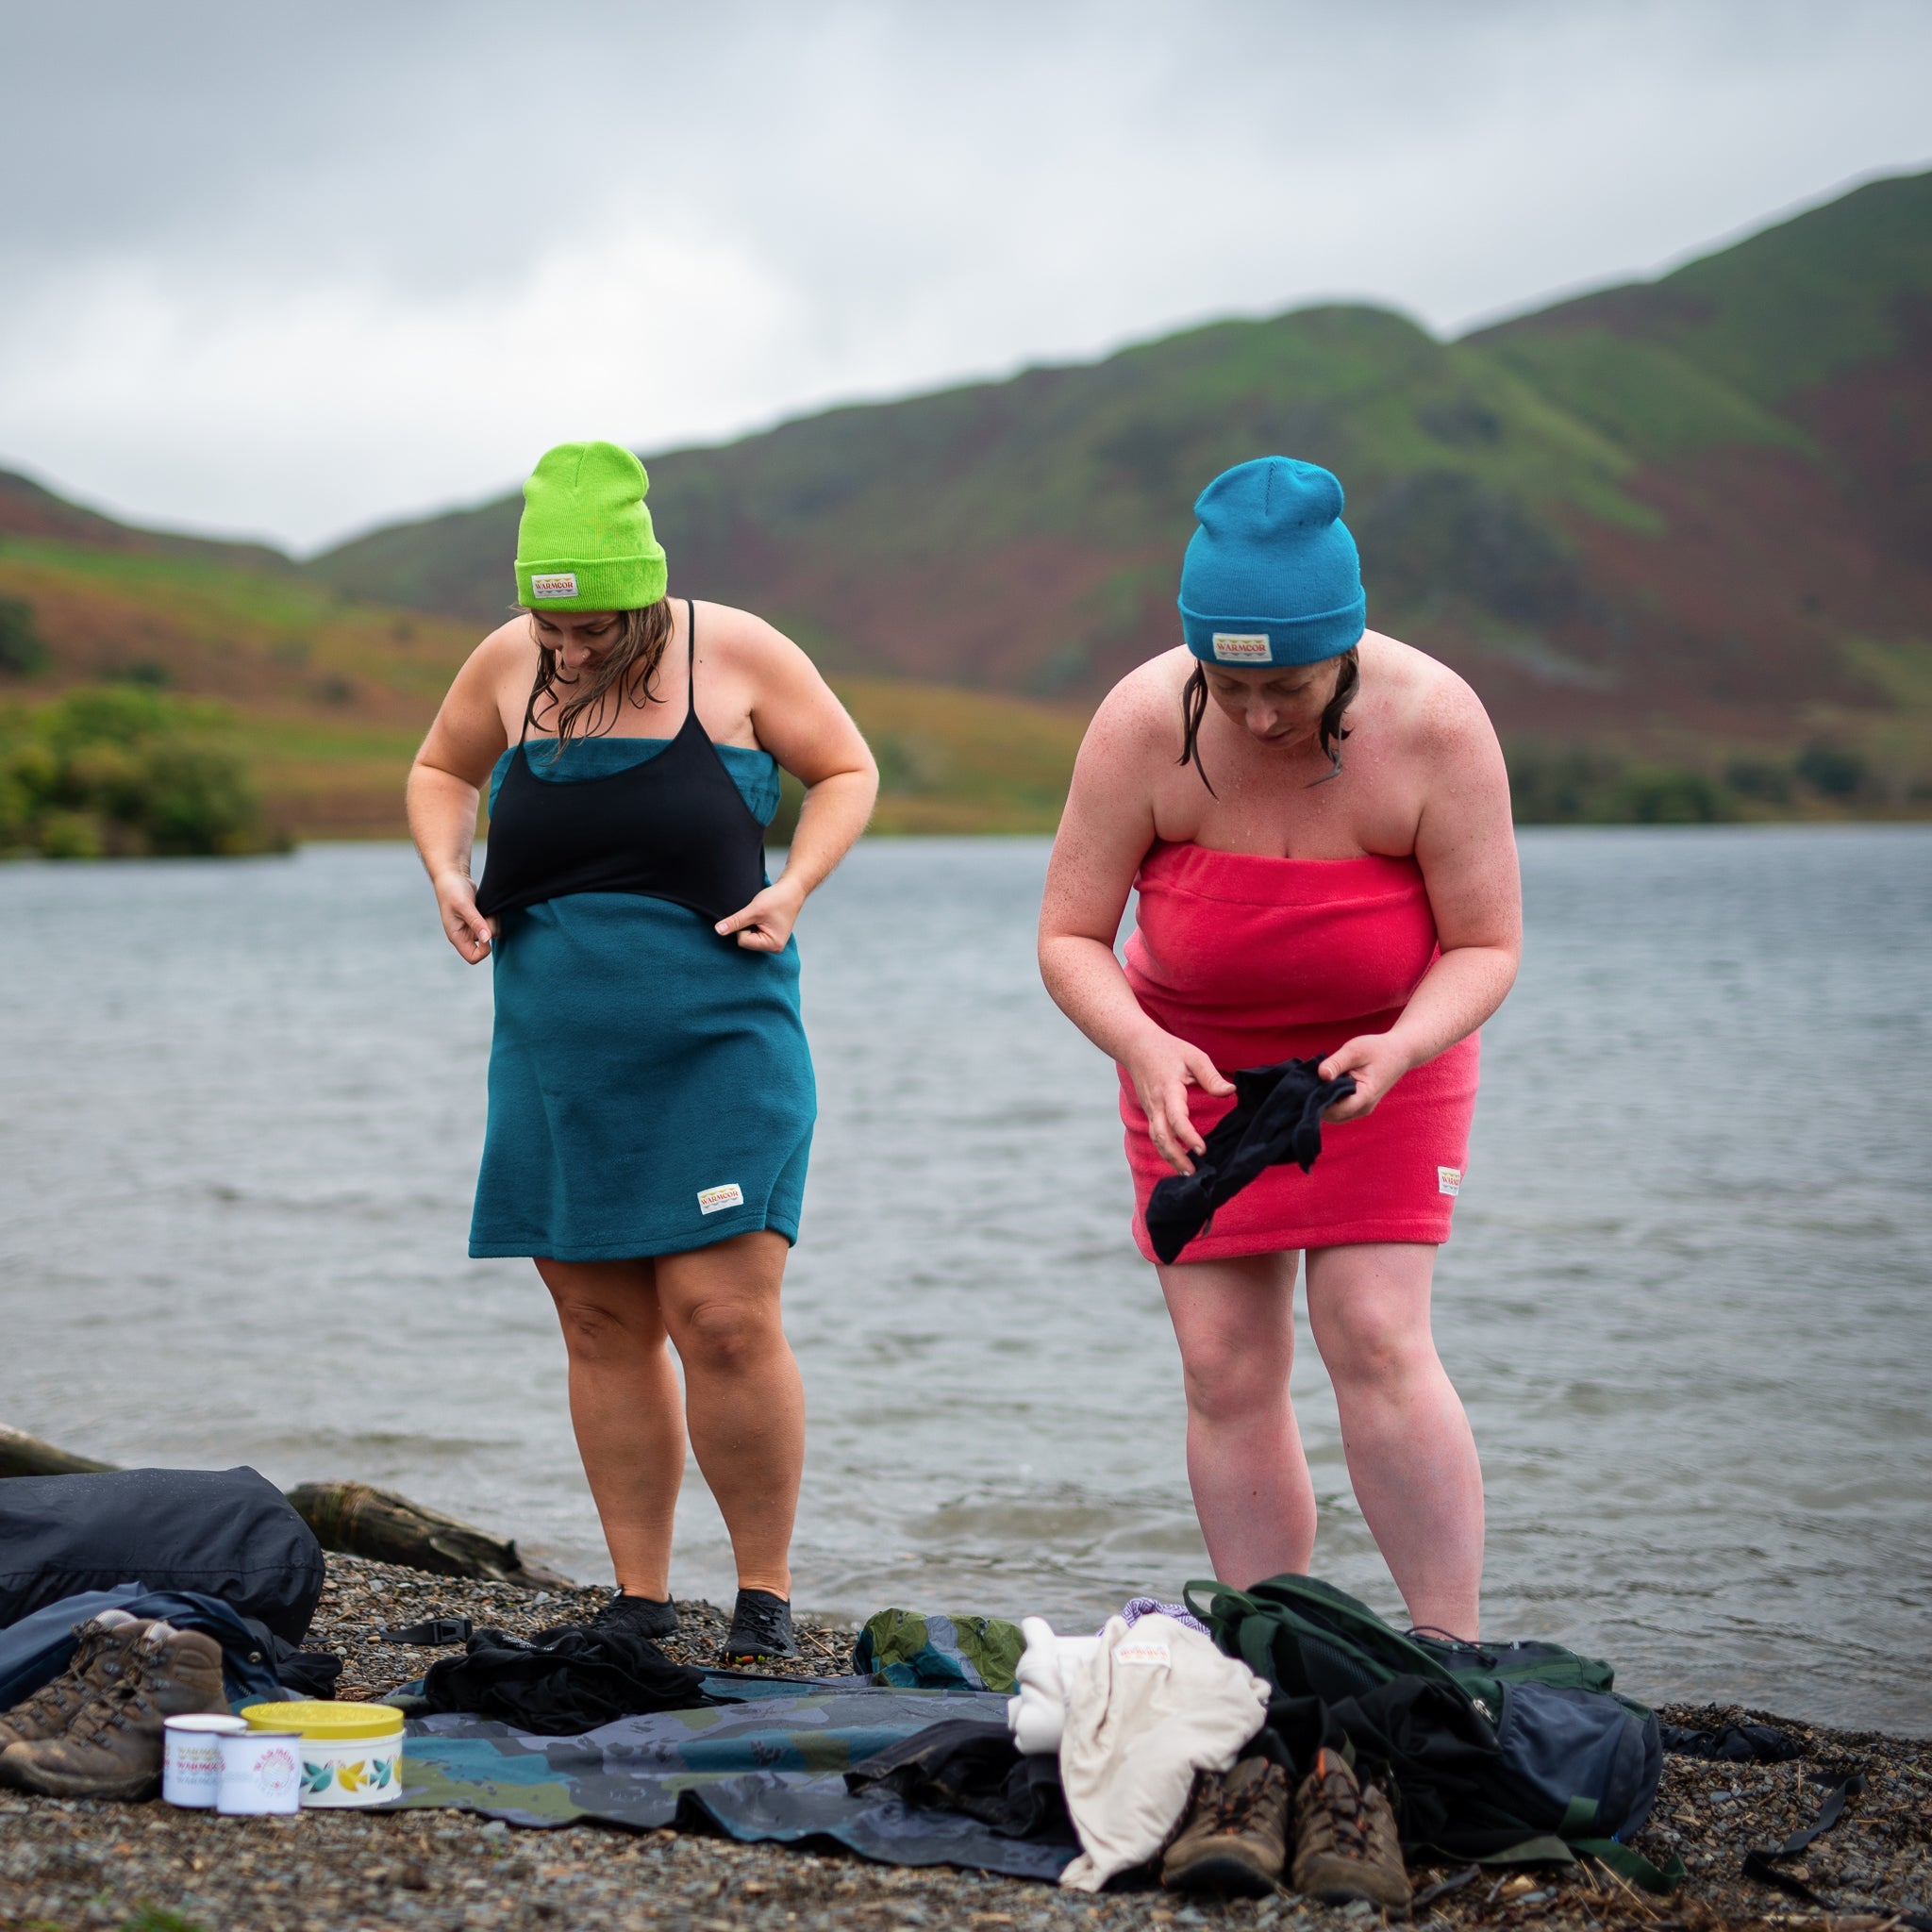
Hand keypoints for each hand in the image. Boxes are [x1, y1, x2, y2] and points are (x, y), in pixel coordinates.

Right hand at [435, 871, 493, 963]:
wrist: (452, 876)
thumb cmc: (452, 890)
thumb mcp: (464, 905)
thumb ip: (476, 922)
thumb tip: (487, 939)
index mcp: (457, 936)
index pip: (473, 957)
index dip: (484, 949)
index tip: (486, 932)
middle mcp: (465, 935)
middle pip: (486, 946)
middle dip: (490, 930)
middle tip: (485, 914)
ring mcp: (473, 928)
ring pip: (492, 934)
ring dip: (493, 921)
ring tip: (484, 907)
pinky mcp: (480, 920)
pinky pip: (493, 924)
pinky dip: (494, 916)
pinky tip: (487, 906)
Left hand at [716, 878, 803, 951]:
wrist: (792, 889)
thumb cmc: (778, 899)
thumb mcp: (754, 910)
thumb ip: (735, 921)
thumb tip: (718, 930)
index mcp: (772, 944)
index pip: (742, 941)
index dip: (742, 926)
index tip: (754, 916)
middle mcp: (774, 947)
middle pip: (745, 941)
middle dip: (746, 926)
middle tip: (759, 915)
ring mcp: (772, 943)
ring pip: (748, 937)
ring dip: (750, 925)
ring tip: (761, 915)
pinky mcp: (771, 937)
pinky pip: (753, 934)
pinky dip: (753, 924)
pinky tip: (762, 917)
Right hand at [1123, 1032, 1234, 1175]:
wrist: (1135, 1046)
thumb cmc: (1168, 1049)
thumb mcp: (1193, 1056)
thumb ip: (1211, 1076)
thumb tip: (1231, 1091)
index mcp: (1168, 1089)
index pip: (1176, 1118)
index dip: (1188, 1135)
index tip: (1201, 1149)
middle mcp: (1156, 1104)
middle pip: (1162, 1137)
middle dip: (1176, 1157)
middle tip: (1194, 1173)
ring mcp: (1150, 1109)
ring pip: (1157, 1139)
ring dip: (1170, 1158)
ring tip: (1187, 1173)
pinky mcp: (1150, 1112)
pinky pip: (1156, 1135)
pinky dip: (1166, 1150)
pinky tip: (1178, 1160)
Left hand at [1318, 1033, 1412, 1120]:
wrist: (1400, 1052)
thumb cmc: (1378, 1049)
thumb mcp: (1355, 1050)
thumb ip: (1336, 1063)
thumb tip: (1321, 1075)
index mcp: (1364, 1097)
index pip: (1333, 1111)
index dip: (1317, 1101)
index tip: (1307, 1086)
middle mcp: (1362, 1109)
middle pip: (1330, 1116)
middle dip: (1317, 1101)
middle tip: (1309, 1081)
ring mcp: (1360, 1109)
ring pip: (1332, 1114)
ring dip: (1322, 1100)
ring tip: (1318, 1081)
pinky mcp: (1357, 1105)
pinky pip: (1338, 1109)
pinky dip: (1329, 1099)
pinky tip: (1325, 1084)